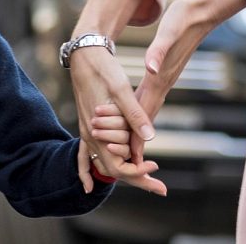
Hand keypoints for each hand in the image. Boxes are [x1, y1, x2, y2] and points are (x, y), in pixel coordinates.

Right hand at [71, 47, 165, 195]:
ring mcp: (87, 132)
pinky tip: (89, 185)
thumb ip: (134, 115)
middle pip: (112, 170)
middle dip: (137, 180)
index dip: (137, 172)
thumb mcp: (121, 90)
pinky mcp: (87, 125)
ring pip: (104, 163)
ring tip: (148, 181)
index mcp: (98, 131)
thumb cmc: (104, 70)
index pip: (117, 166)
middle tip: (162, 189)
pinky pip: (83, 155)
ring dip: (125, 174)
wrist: (84, 55)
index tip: (156, 167)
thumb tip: (150, 138)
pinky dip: (86, 171)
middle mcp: (90, 136)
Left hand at [130, 0, 245, 158]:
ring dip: (135, 126)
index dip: (137, 134)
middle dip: (135, 138)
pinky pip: (150, 96)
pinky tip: (132, 115)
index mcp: (161, 76)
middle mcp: (163, 81)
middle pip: (146, 116)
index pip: (146, 111)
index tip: (131, 156)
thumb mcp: (168, 33)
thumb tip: (151, 68)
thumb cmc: (182, 20)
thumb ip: (158, 52)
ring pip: (148, 108)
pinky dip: (140, 110)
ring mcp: (165, 78)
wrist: (199, 12)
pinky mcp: (164, 73)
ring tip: (124, 145)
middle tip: (124, 160)